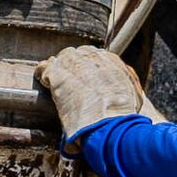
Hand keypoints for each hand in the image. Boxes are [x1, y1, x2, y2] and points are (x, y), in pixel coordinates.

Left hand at [38, 44, 152, 142]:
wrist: (109, 121)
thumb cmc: (123, 113)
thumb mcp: (134, 96)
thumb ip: (128, 84)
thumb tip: (126, 81)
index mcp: (109, 60)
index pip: (93, 56)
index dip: (86, 68)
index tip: (84, 78)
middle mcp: (91, 56)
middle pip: (75, 55)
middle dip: (71, 67)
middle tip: (68, 82)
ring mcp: (72, 63)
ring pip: (60, 60)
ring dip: (57, 70)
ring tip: (55, 83)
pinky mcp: (57, 74)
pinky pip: (44, 68)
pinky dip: (43, 75)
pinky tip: (44, 83)